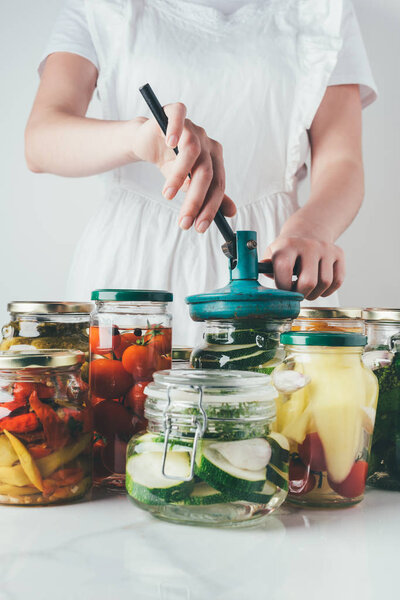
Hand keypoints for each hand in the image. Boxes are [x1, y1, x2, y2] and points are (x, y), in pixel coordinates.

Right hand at [129, 103, 235, 231]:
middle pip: (206, 173)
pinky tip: (170, 144)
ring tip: (167, 195)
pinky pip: (179, 118)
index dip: (210, 208)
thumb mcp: (189, 183)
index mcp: (215, 160)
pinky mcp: (174, 113)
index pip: (217, 185)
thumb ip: (210, 196)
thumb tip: (231, 213)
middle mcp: (207, 143)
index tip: (199, 227)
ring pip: (192, 151)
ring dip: (179, 176)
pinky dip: (176, 130)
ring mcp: (192, 127)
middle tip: (184, 222)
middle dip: (195, 201)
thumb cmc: (171, 163)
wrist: (149, 142)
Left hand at [262, 234, 344, 299]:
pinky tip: (318, 286)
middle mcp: (308, 245)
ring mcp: (325, 249)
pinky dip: (327, 290)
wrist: (308, 231)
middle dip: (301, 294)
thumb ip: (266, 269)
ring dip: (314, 294)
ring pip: (324, 283)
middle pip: (308, 282)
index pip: (284, 271)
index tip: (283, 289)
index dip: (283, 287)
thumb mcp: (272, 253)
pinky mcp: (339, 254)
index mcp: (287, 246)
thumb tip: (265, 285)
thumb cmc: (287, 249)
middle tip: (297, 293)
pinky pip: (337, 281)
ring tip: (306, 289)